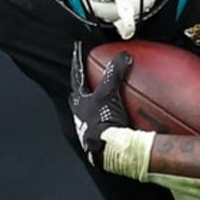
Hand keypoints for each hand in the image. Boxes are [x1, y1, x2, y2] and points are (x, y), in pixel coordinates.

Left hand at [69, 43, 130, 165]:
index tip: (77, 49)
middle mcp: (80, 113)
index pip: (76, 76)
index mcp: (79, 101)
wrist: (107, 149)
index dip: (77, 61)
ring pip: (89, 108)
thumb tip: (123, 56)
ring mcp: (88, 125)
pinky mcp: (100, 134)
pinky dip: (112, 113)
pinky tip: (121, 114)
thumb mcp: (108, 94)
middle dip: (83, 86)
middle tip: (89, 77)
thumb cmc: (101, 122)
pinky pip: (105, 119)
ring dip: (97, 100)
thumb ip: (115, 73)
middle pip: (79, 94)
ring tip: (107, 94)